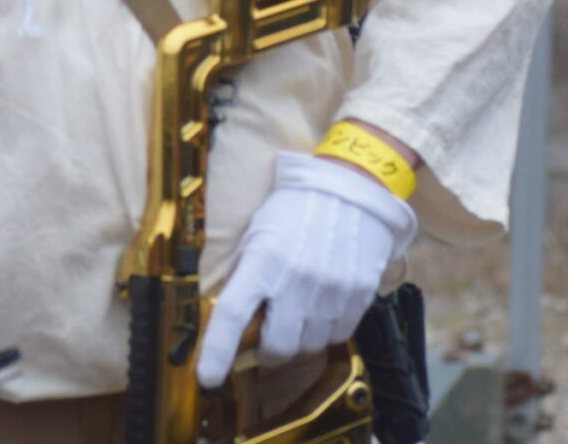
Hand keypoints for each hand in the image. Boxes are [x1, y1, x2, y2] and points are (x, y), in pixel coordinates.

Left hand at [196, 152, 418, 387]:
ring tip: (299, 310)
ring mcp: (331, 290)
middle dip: (268, 350)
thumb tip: (235, 320)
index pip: (233, 315)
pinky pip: (338, 335)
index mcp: (264, 260)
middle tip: (267, 334)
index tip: (209, 378)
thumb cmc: (296, 208)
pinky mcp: (359, 295)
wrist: (351, 189)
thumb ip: (248, 275)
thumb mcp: (259, 233)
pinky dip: (326, 330)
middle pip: (277, 346)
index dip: (217, 352)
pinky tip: (323, 305)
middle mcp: (297, 280)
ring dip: (299, 339)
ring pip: (309, 346)